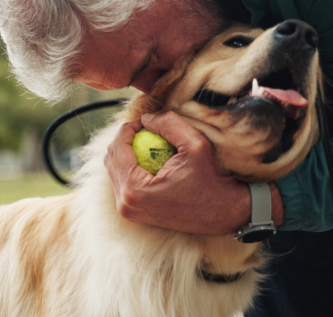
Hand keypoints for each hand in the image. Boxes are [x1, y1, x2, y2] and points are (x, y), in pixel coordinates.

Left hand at [105, 112, 283, 235]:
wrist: (222, 212)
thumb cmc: (210, 179)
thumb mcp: (195, 144)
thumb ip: (169, 124)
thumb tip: (146, 118)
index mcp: (134, 189)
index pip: (117, 148)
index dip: (127, 128)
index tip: (144, 121)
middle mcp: (125, 203)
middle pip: (110, 159)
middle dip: (124, 139)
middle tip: (144, 129)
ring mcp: (128, 210)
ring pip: (114, 171)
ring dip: (127, 152)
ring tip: (147, 142)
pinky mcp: (133, 213)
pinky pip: (123, 183)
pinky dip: (132, 167)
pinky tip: (149, 158)